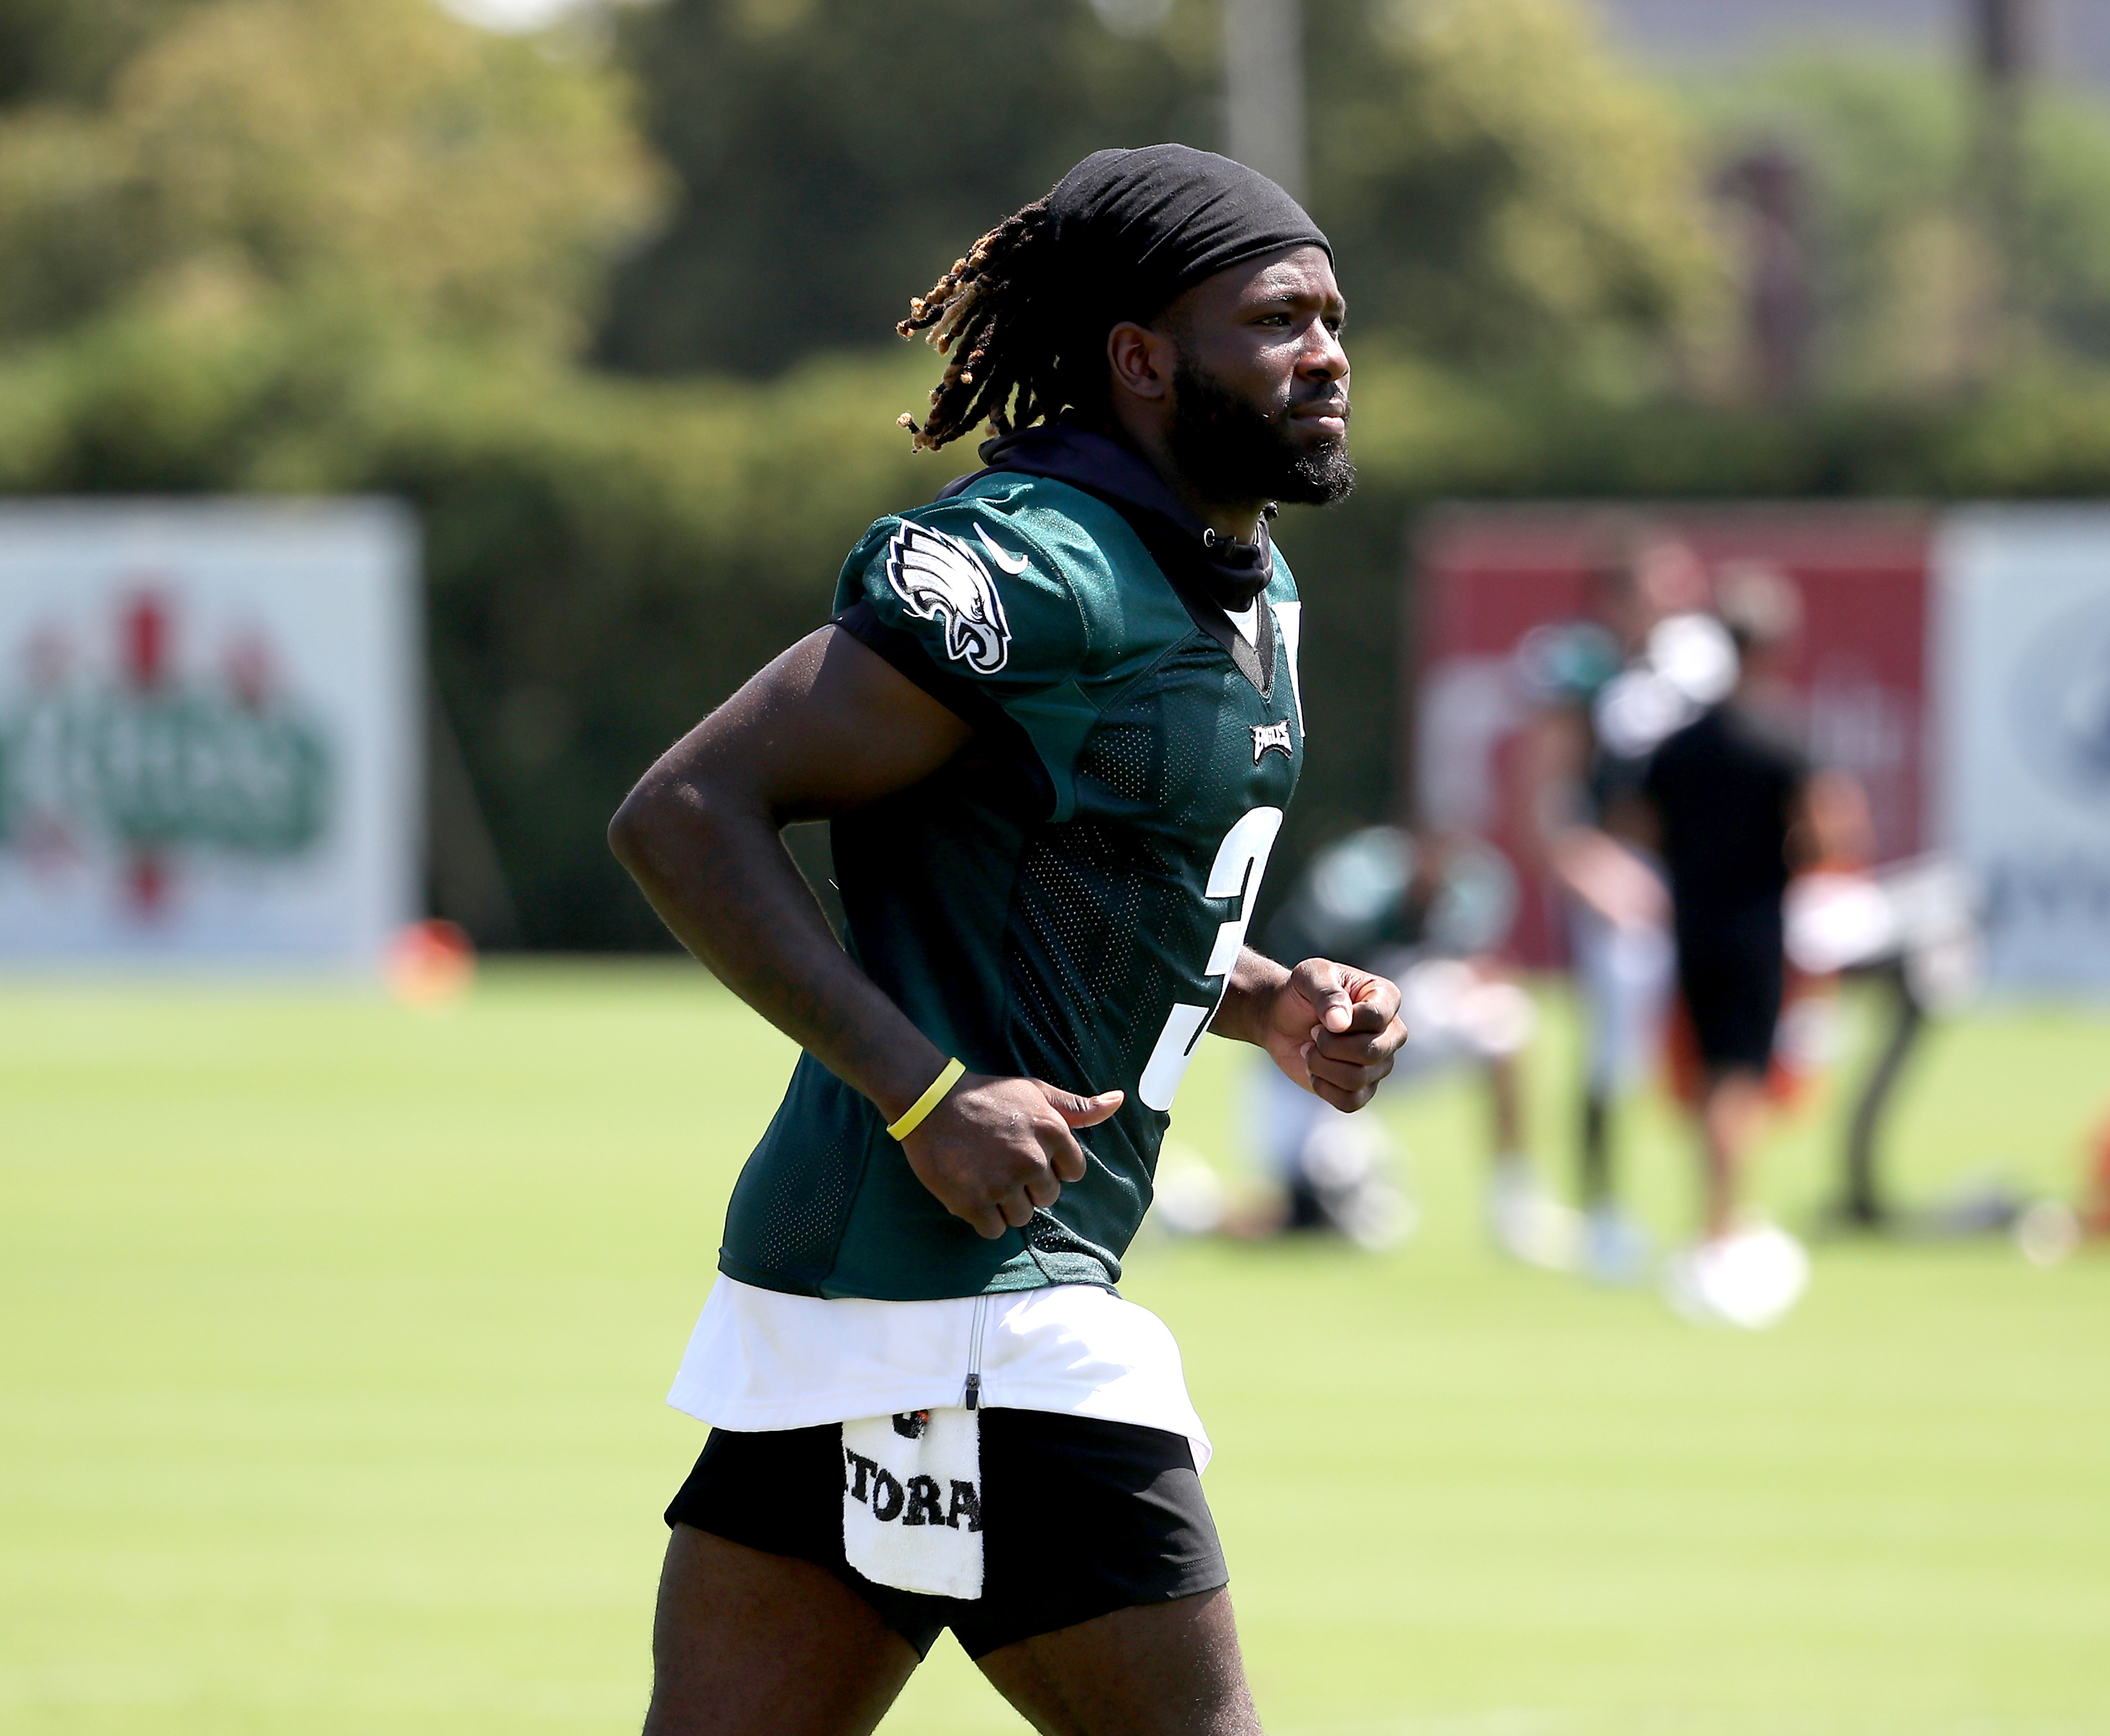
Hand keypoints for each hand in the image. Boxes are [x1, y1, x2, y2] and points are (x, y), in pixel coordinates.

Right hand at [900, 1074, 1123, 1238]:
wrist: (930, 1101)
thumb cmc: (987, 1096)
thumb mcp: (1036, 1092)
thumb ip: (1077, 1106)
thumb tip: (1118, 1101)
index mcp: (1052, 1132)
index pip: (1073, 1173)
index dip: (1052, 1167)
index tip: (1028, 1155)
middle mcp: (1032, 1160)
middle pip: (1048, 1197)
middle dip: (1028, 1187)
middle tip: (1001, 1164)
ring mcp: (1002, 1183)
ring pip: (1021, 1217)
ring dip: (1004, 1204)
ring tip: (984, 1175)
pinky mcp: (974, 1202)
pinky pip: (994, 1230)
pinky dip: (983, 1217)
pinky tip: (971, 1191)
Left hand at [1262, 958, 1408, 1110]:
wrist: (1281, 1018)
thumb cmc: (1301, 992)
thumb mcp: (1309, 976)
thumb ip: (1326, 993)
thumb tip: (1341, 1023)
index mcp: (1387, 998)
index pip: (1376, 1017)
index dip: (1343, 1021)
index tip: (1319, 1015)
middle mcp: (1392, 1033)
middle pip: (1371, 1052)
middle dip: (1330, 1046)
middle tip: (1313, 1033)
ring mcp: (1380, 1063)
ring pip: (1357, 1079)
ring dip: (1321, 1065)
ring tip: (1310, 1050)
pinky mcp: (1364, 1088)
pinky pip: (1351, 1102)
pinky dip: (1323, 1088)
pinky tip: (1314, 1070)